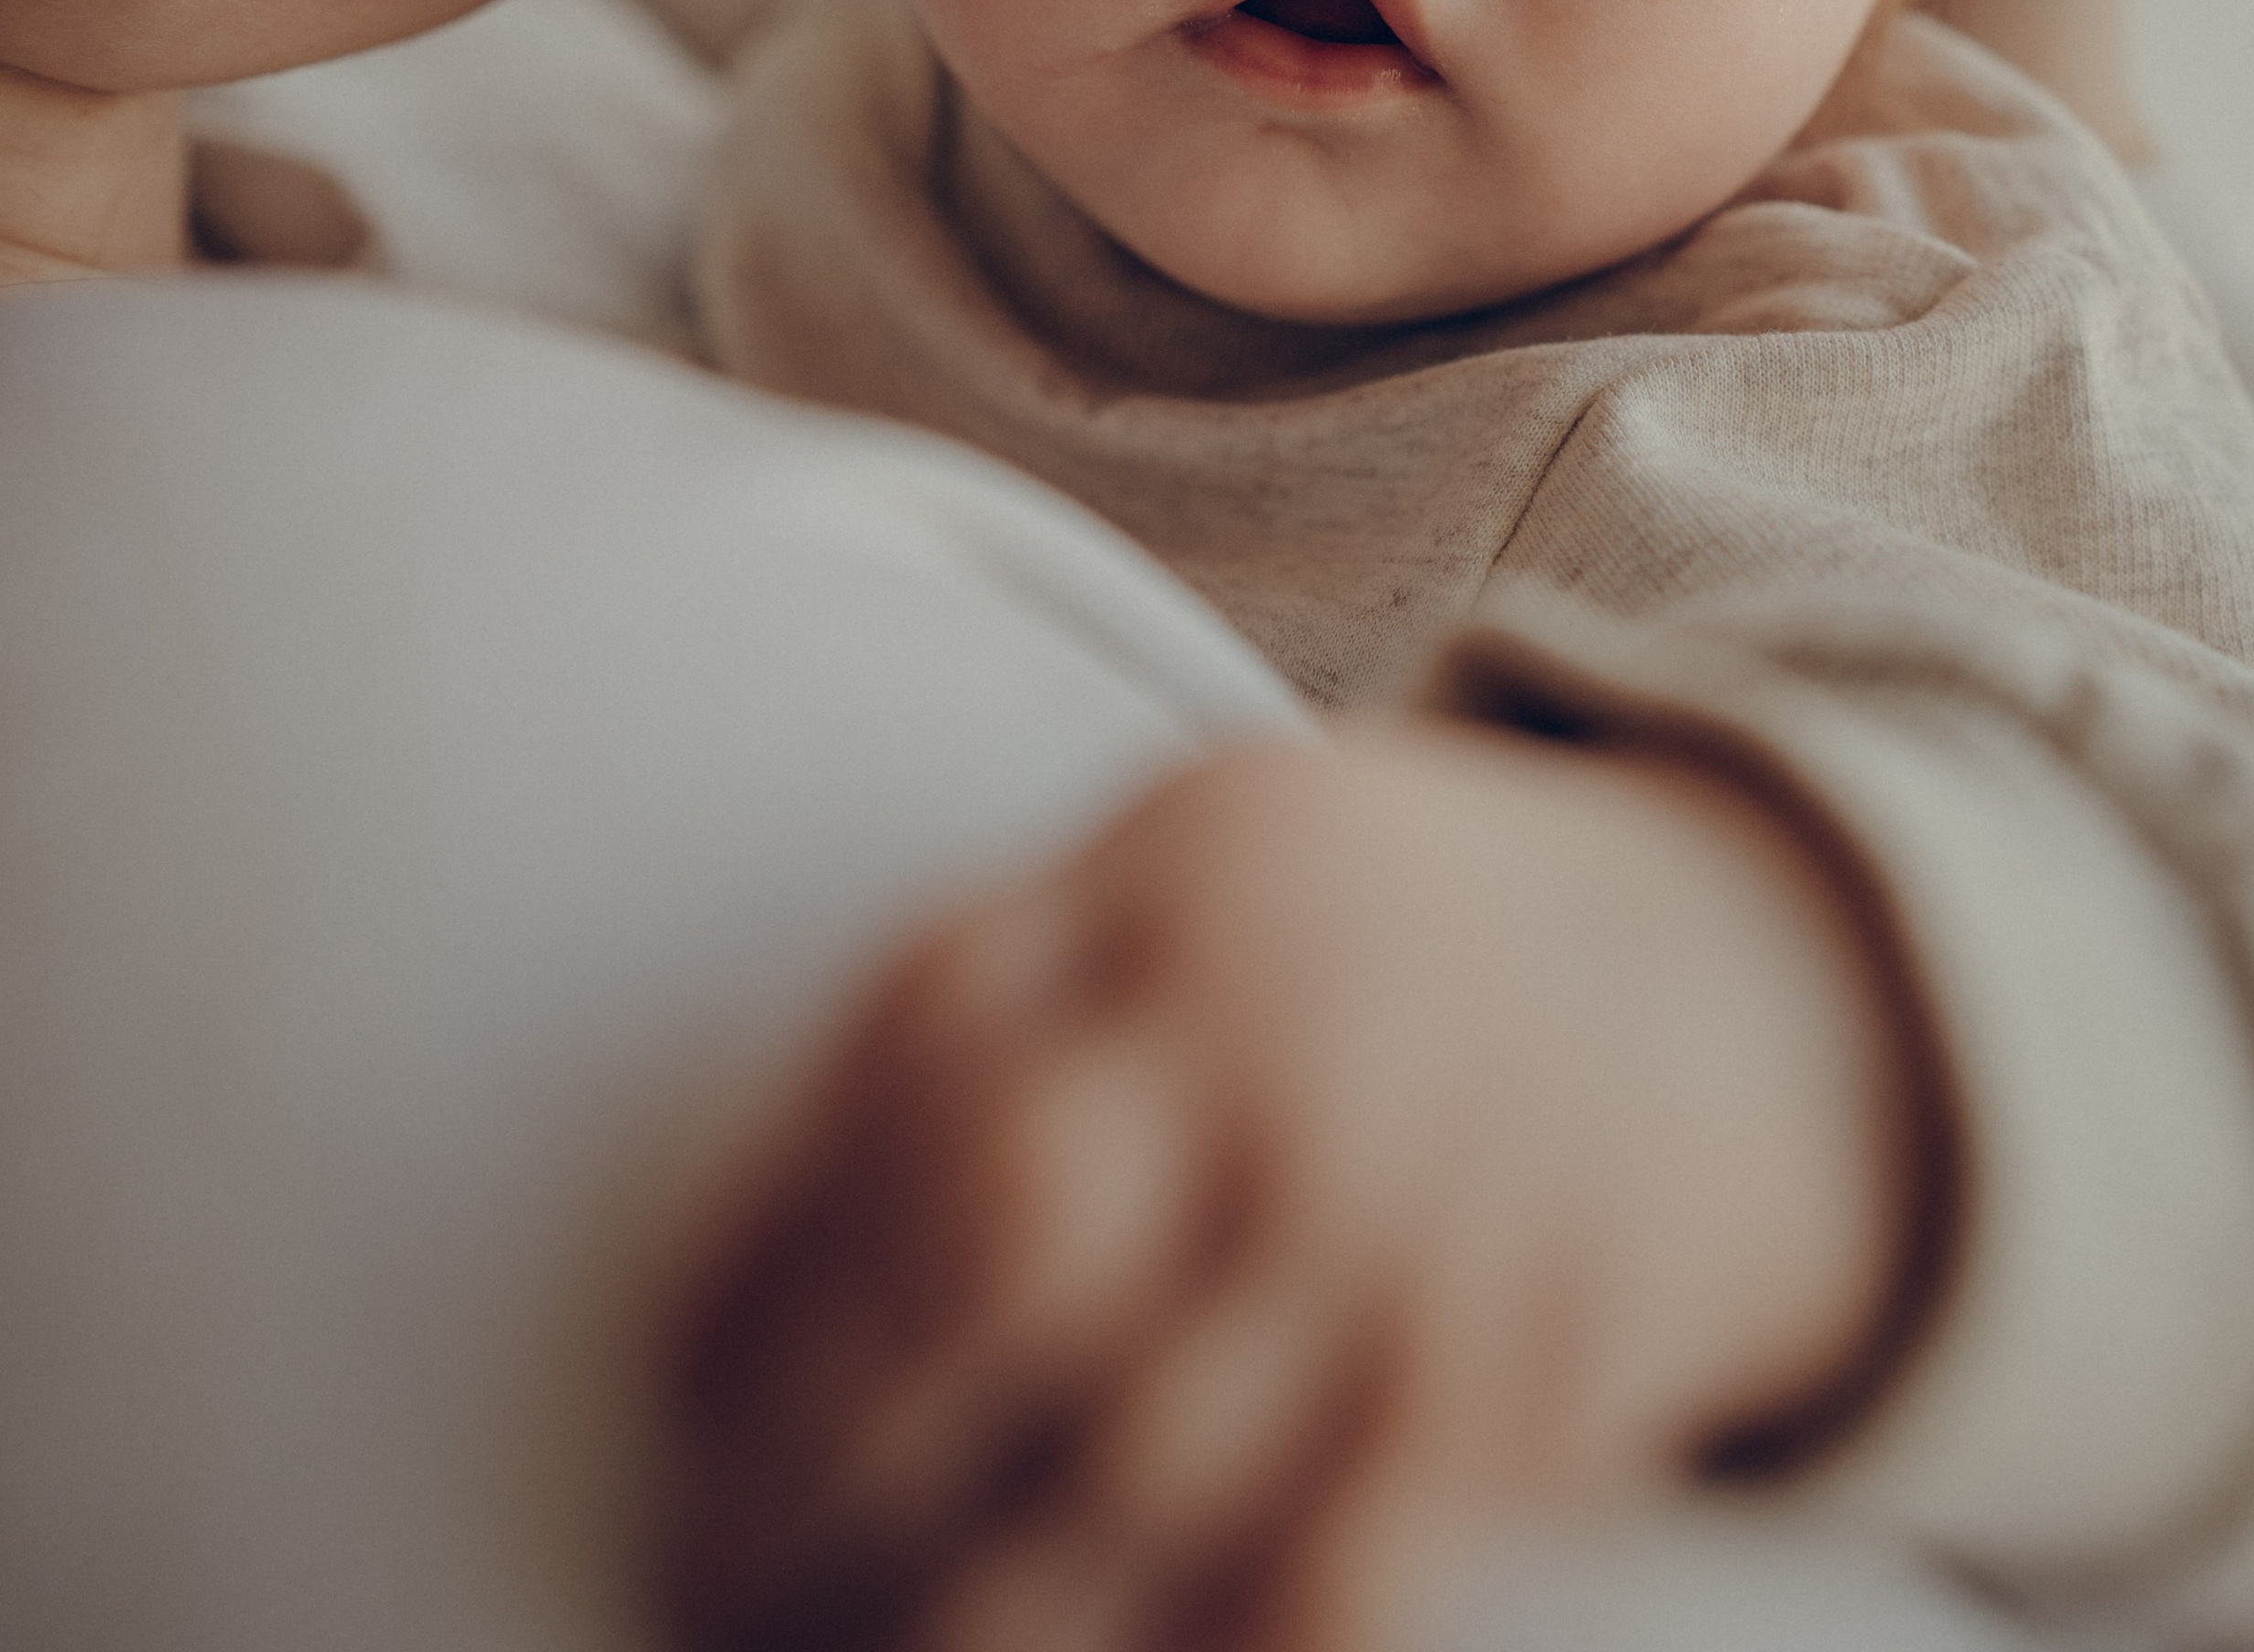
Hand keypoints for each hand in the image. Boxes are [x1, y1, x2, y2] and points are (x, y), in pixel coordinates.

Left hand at [659, 724, 1907, 1651]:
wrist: (1765, 985)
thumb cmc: (1408, 938)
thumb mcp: (1217, 855)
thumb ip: (1017, 980)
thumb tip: (748, 1227)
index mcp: (1182, 871)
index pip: (908, 1058)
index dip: (761, 1243)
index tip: (666, 1387)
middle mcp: (1282, 1034)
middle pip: (988, 1250)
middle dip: (810, 1445)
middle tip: (696, 1574)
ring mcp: (1399, 1219)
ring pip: (1120, 1467)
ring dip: (944, 1619)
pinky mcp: (1505, 1395)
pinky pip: (1304, 1592)